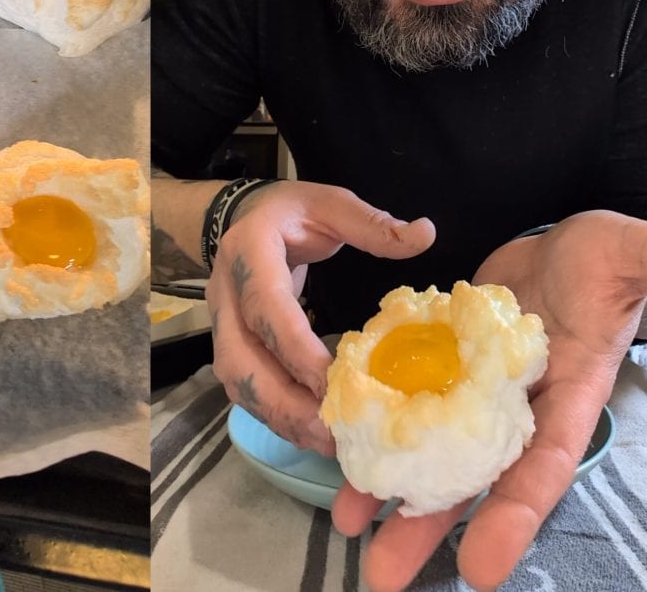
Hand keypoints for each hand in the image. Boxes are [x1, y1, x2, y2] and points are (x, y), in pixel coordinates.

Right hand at [207, 181, 434, 451]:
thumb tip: (425, 234)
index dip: (296, 348)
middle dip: (283, 401)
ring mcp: (222, 324)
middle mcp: (225, 293)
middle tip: (331, 431)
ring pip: (238, 383)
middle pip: (240, 359)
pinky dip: (277, 416)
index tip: (335, 382)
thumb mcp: (329, 203)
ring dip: (279, 417)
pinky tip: (313, 434)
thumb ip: (372, 223)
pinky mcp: (230, 346)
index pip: (266, 306)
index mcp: (248, 251)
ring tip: (328, 444)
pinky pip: (246, 390)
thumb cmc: (290, 213)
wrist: (240, 217)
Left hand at [332, 210, 646, 591]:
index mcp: (568, 401)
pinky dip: (373, 418)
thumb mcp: (629, 257)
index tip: (478, 571)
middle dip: (428, 525)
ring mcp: (472, 389)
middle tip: (381, 574)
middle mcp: (515, 408)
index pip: (543, 469)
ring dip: (386, 484)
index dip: (513, 518)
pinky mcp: (440, 362)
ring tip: (344, 522)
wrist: (554, 246)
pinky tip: (338, 440)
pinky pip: (403, 395)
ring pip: (426, 446)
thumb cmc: (599, 259)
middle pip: (470, 476)